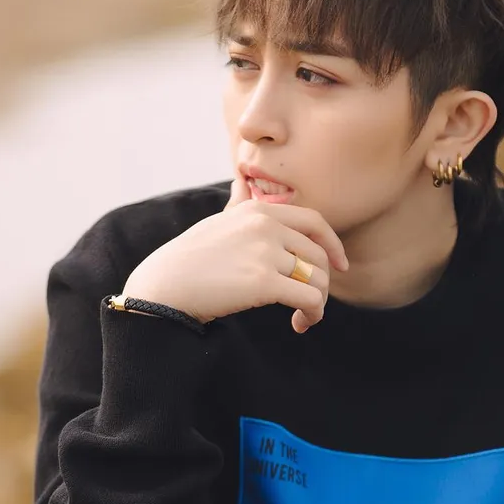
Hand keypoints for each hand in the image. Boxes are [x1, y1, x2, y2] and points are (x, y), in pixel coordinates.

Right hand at [122, 164, 347, 333]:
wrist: (164, 287)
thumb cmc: (189, 259)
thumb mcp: (217, 220)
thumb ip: (238, 203)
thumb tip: (241, 180)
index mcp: (258, 210)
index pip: (315, 221)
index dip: (333, 245)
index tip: (340, 266)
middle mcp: (265, 225)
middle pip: (319, 255)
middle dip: (322, 283)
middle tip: (311, 305)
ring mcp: (265, 252)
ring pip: (318, 279)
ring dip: (317, 304)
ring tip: (303, 318)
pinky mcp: (263, 282)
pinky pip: (309, 299)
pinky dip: (313, 314)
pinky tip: (299, 323)